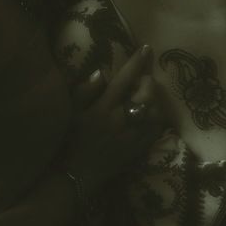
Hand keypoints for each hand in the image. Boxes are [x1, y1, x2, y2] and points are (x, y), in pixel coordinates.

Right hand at [64, 45, 163, 191]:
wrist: (73, 176)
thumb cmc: (67, 141)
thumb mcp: (69, 113)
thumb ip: (84, 91)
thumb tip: (101, 72)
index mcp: (102, 108)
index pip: (124, 79)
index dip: (136, 63)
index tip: (146, 48)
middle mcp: (120, 120)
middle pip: (146, 94)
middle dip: (149, 82)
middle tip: (145, 78)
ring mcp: (131, 136)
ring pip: (155, 112)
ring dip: (156, 100)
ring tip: (151, 96)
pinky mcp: (137, 150)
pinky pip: (156, 131)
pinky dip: (158, 119)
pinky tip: (154, 115)